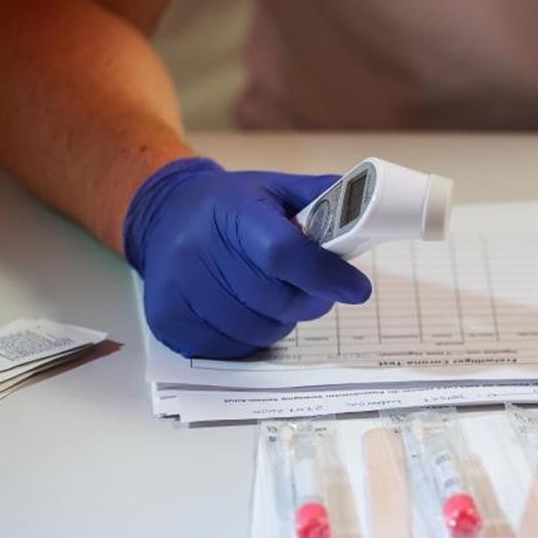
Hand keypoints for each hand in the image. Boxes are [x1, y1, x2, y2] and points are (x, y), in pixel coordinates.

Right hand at [124, 158, 371, 357]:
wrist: (164, 216)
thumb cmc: (230, 207)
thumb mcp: (275, 189)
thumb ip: (324, 198)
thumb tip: (372, 211)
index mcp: (232, 212)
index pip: (284, 253)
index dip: (325, 275)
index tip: (357, 288)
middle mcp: (198, 251)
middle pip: (278, 300)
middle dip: (310, 298)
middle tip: (312, 286)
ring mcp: (181, 289)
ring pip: (260, 330)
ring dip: (281, 319)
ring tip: (270, 293)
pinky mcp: (170, 320)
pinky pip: (234, 347)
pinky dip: (252, 336)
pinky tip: (244, 309)